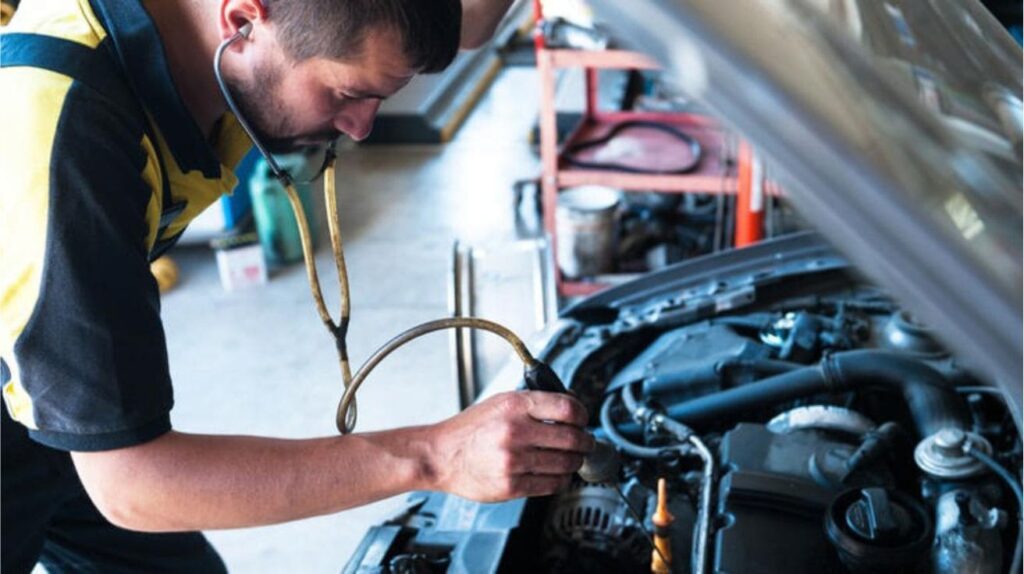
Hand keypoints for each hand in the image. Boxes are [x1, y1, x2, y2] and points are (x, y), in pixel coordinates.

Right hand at [426, 391, 594, 501]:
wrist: (439, 456)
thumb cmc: (469, 430)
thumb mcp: (500, 403)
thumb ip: (534, 404)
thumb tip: (570, 409)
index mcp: (514, 406)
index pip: (568, 409)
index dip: (583, 415)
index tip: (584, 420)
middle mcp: (515, 432)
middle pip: (572, 438)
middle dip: (585, 442)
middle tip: (585, 442)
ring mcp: (513, 461)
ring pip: (566, 464)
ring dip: (575, 462)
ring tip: (570, 458)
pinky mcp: (511, 486)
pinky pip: (551, 484)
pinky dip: (560, 479)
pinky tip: (555, 473)